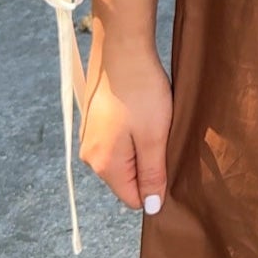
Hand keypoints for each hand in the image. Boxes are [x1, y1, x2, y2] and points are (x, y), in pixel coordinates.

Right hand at [79, 34, 172, 214]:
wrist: (122, 49)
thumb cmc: (141, 92)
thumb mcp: (154, 138)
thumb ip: (152, 175)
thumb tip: (151, 209)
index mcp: (105, 165)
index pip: (133, 199)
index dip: (155, 186)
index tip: (168, 159)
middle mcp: (90, 156)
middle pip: (127, 179)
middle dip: (149, 164)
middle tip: (163, 135)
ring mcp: (90, 138)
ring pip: (124, 158)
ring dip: (142, 146)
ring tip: (153, 120)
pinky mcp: (94, 122)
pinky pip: (117, 141)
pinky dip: (133, 132)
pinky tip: (141, 111)